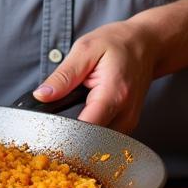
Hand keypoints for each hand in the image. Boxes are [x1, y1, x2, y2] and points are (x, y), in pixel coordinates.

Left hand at [32, 19, 159, 133]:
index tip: (48, 128)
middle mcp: (125, 114)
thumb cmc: (117, 43)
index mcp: (113, 94)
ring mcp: (129, 122)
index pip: (87, 129)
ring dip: (81, 136)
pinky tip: (82, 119)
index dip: (65, 132)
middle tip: (53, 125)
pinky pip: (106, 138)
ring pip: (100, 144)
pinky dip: (92, 133)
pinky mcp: (128, 124)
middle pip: (93, 142)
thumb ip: (63, 76)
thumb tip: (41, 95)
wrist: (146, 44)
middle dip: (70, 137)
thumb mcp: (84, 50)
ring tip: (68, 119)